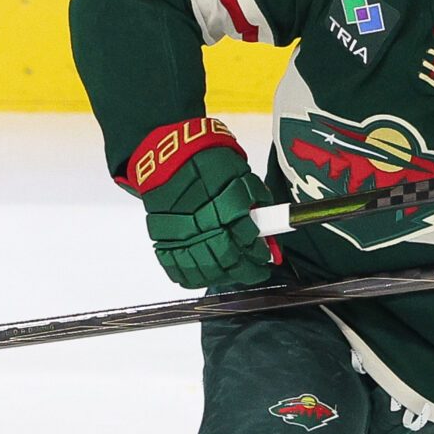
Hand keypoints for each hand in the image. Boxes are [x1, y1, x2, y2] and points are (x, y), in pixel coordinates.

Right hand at [125, 119, 277, 290]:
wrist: (168, 156)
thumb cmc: (207, 162)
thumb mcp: (240, 176)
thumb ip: (256, 203)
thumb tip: (269, 227)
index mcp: (227, 207)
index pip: (249, 242)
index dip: (260, 254)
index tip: (266, 257)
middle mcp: (204, 224)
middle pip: (229, 261)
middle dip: (246, 271)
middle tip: (255, 271)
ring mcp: (181, 235)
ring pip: (205, 270)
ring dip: (223, 276)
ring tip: (233, 274)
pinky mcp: (164, 240)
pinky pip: (179, 269)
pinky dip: (193, 277)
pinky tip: (206, 275)